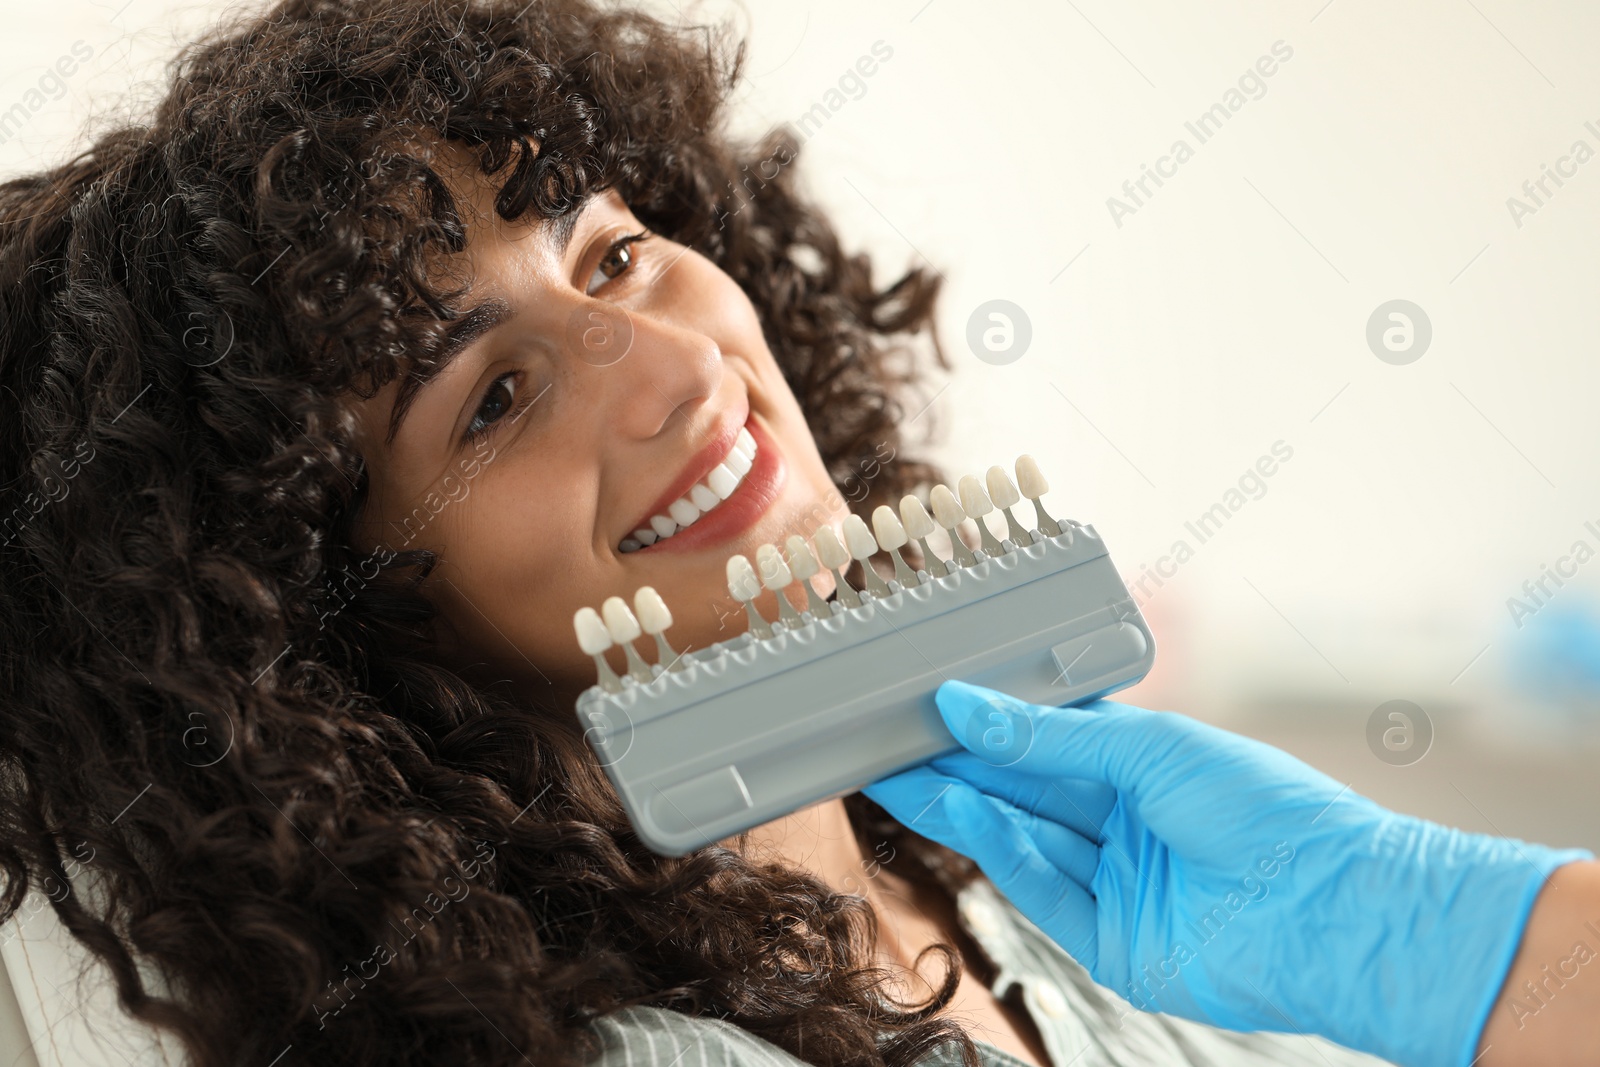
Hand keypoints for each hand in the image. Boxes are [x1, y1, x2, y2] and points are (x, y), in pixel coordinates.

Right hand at [862, 680, 1592, 1066]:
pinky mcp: (1108, 942)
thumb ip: (1051, 736)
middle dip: (952, 762)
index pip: (1046, 738)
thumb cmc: (1270, 809)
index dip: (986, 719)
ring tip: (898, 768)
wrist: (1333, 907)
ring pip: (1018, 837)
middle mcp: (1125, 824)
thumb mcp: (1152, 747)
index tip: (926, 698)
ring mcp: (1115, 884)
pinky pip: (1039, 887)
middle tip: (882, 736)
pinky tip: (959, 808)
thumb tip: (966, 705)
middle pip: (1021, 789)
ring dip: (958, 802)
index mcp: (1144, 767)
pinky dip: (996, 848)